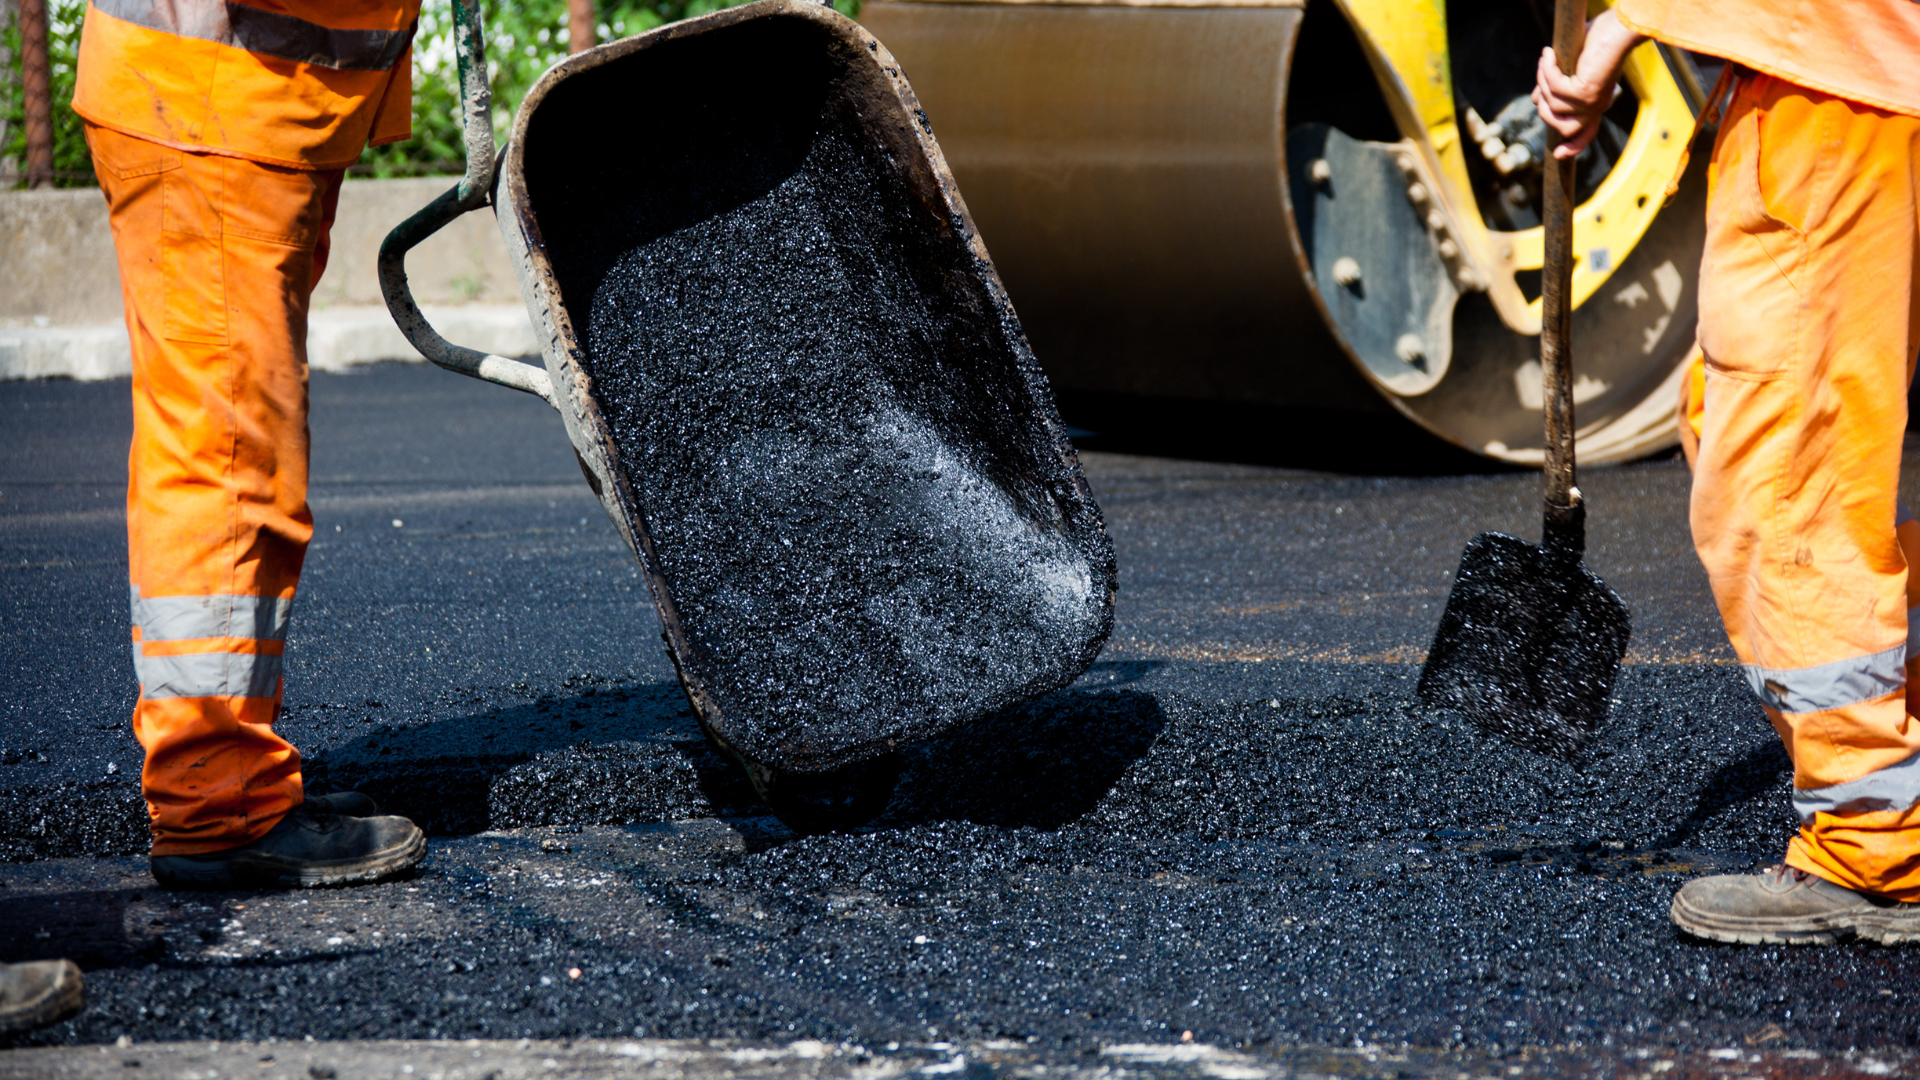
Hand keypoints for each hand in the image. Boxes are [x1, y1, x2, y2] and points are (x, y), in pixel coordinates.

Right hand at [1531, 10, 1647, 158]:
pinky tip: (1549, 55)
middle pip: (1560, 127)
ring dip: (1543, 80)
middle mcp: (1597, 107)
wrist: (1617, 28)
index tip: (1558, 155)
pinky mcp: (1585, 92)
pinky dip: (1546, 70)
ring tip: (1547, 59)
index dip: (1573, 147)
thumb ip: (1557, 86)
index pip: (1586, 134)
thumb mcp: (1572, 69)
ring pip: (1551, 105)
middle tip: (1541, 79)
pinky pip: (1553, 88)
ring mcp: (1591, 102)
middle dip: (1543, 107)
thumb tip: (1536, 99)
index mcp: (1598, 102)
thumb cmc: (1599, 40)